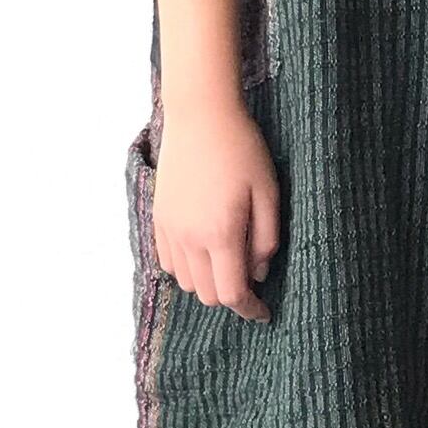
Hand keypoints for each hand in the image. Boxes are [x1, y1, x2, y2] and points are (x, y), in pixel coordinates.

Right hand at [153, 97, 280, 322]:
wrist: (199, 115)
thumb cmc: (241, 149)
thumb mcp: (268, 193)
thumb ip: (266, 239)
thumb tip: (259, 273)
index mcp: (220, 234)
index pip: (231, 294)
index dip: (250, 310)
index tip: (264, 312)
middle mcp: (189, 238)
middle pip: (207, 294)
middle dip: (231, 296)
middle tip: (251, 277)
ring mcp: (169, 229)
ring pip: (186, 282)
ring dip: (208, 282)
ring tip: (229, 260)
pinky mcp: (158, 218)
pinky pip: (168, 261)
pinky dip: (187, 267)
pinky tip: (205, 249)